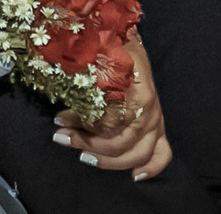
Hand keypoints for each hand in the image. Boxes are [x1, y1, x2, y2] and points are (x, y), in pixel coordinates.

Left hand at [52, 33, 171, 180]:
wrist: (130, 43)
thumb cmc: (115, 49)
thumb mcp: (99, 60)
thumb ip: (85, 82)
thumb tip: (62, 110)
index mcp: (139, 93)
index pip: (109, 122)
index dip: (81, 124)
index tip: (58, 119)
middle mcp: (150, 112)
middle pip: (119, 142)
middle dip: (86, 142)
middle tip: (61, 136)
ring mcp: (156, 121)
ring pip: (135, 154)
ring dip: (106, 159)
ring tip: (81, 154)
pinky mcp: (158, 127)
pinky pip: (161, 154)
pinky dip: (151, 168)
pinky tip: (135, 176)